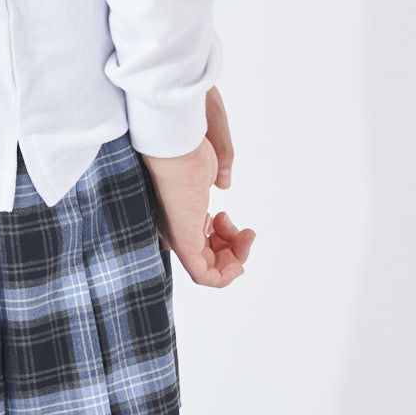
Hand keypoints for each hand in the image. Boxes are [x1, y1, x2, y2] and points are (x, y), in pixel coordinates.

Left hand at [139, 91, 254, 287]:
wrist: (172, 138)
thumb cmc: (187, 142)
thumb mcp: (205, 161)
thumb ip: (214, 174)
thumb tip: (222, 186)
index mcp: (178, 207)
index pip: (196, 240)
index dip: (221, 236)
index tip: (229, 216)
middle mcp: (174, 224)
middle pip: (205, 256)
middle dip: (232, 249)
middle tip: (241, 228)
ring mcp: (178, 234)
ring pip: (208, 270)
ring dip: (235, 260)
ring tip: (243, 234)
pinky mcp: (184, 239)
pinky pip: (205, 277)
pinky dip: (227, 276)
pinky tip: (240, 259)